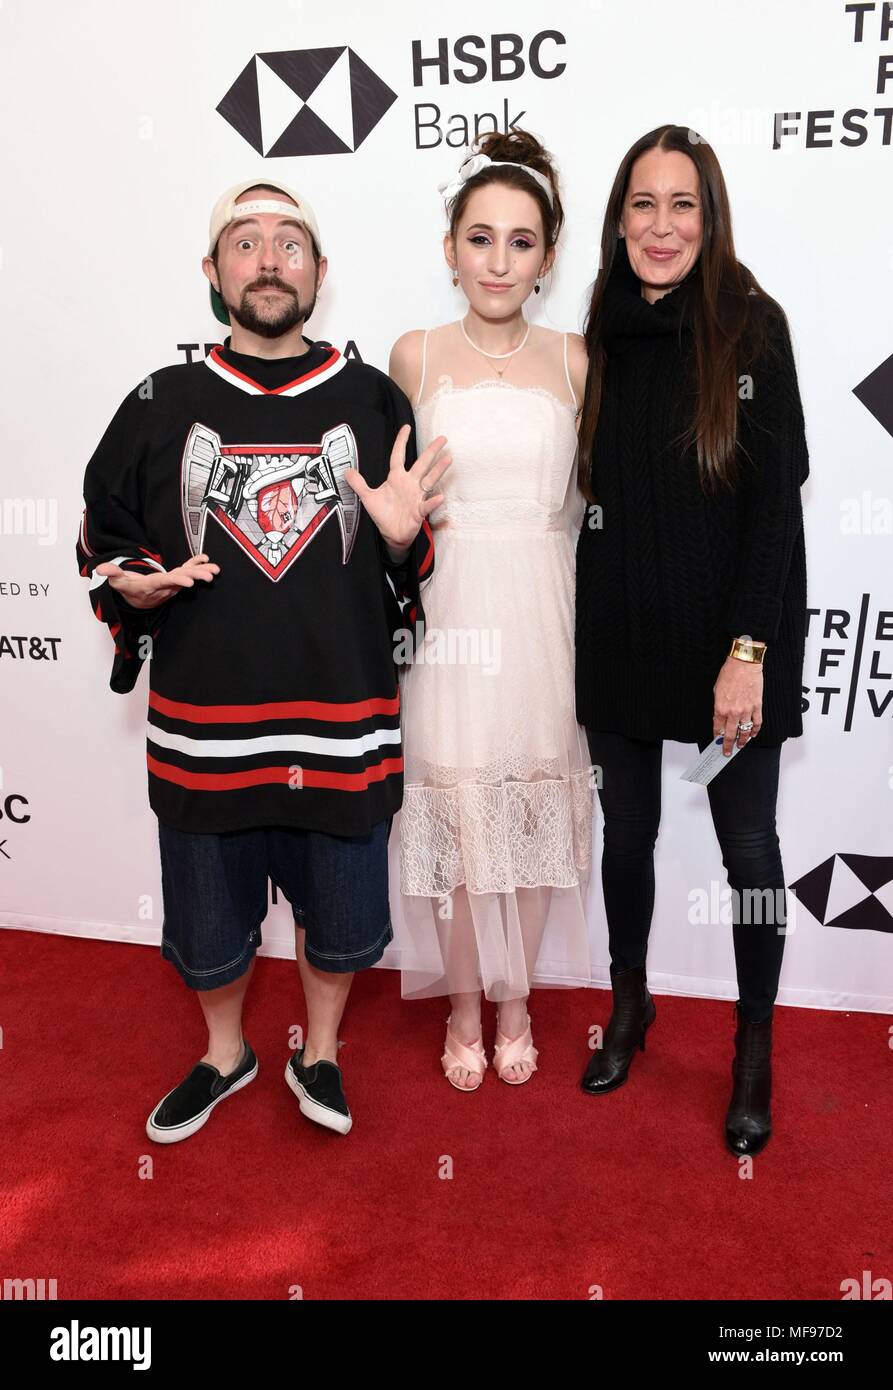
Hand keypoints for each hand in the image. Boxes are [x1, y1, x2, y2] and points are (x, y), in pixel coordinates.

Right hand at [94, 553, 219, 608]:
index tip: (190, 583)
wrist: (136, 599)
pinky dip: (196, 564)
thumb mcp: (116, 582)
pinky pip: (186, 571)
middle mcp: (164, 586)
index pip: (165, 583)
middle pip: (181, 580)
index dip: (177, 582)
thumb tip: (100, 568)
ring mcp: (171, 583)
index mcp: (151, 586)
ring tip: (215, 571)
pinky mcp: (174, 578)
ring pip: (187, 577)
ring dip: (202, 573)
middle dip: (195, 577)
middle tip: (210, 576)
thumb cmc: (127, 588)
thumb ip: (111, 574)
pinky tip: (206, 559)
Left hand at [342, 425, 451, 550]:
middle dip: (431, 451)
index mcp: (396, 478)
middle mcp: (409, 484)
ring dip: (438, 470)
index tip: (406, 427)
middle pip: (422, 464)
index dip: (401, 441)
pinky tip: (439, 497)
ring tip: (448, 458)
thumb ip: (358, 483)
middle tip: (442, 438)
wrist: (391, 534)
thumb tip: (346, 471)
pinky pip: (427, 505)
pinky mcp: (419, 511)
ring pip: (430, 480)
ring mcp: (416, 496)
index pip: (398, 455)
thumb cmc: (384, 514)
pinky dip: (433, 502)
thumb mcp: (368, 497)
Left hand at [713, 655, 762, 754]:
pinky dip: (755, 730)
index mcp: (720, 708)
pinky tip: (753, 734)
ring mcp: (746, 710)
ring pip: (745, 731)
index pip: (718, 728)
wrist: (744, 664)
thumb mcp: (717, 690)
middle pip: (730, 734)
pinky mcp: (757, 706)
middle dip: (728, 746)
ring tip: (741, 746)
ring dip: (742, 741)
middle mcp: (733, 712)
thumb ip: (719, 705)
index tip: (717, 743)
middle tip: (727, 752)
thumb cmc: (729, 673)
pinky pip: (757, 723)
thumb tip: (720, 716)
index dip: (717, 737)